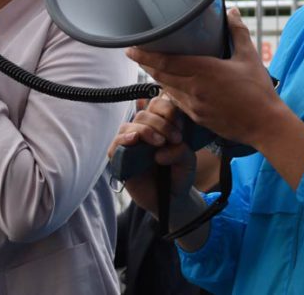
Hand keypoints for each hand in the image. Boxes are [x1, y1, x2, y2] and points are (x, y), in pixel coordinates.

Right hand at [107, 94, 194, 217]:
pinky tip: (134, 139)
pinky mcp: (120, 158)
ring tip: (160, 143)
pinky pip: (116, 144)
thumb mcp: (188, 160)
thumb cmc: (179, 175)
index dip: (168, 110)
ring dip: (146, 130)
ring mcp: (131, 144)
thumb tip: (160, 151)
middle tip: (174, 138)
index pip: (158, 104)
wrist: (172, 200)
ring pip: (130, 125)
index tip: (180, 127)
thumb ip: (180, 150)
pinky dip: (124, 139)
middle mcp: (143, 131)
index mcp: (159, 124)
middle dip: (161, 123)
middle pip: (144, 114)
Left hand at [126, 8, 284, 147]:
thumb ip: (238, 32)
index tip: (131, 48)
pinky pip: (177, 102)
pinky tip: (172, 84)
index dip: (145, 55)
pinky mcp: (197, 117)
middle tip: (136, 52)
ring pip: (167, 89)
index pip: (165, 62)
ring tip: (152, 65)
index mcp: (204, 71)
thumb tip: (231, 12)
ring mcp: (194, 106)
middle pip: (160, 75)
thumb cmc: (258, 91)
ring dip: (157, 77)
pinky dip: (171, 91)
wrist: (265, 125)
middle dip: (146, 64)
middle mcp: (194, 89)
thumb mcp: (249, 57)